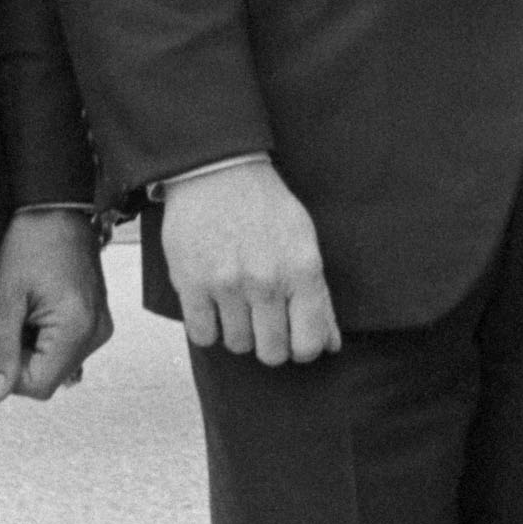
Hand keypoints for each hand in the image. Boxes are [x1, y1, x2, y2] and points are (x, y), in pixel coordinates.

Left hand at [0, 210, 113, 401]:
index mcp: (78, 328)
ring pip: (56, 364)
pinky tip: (38, 312)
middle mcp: (97, 333)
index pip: (38, 386)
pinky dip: (47, 339)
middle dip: (22, 358)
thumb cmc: (32, 242)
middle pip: (49, 377)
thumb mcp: (5, 296)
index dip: (9, 373)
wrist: (57, 208)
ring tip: (27, 309)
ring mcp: (100, 327)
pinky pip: (67, 348)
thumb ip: (0, 349)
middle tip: (12, 318)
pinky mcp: (97, 320)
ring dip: (33, 348)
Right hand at [161, 159, 338, 364]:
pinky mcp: (191, 282)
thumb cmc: (266, 208)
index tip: (293, 339)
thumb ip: (319, 297)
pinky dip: (209, 327)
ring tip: (237, 303)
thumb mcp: (304, 242)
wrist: (218, 171)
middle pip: (272, 352)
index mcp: (302, 270)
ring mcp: (226, 283)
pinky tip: (214, 305)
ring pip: (237, 345)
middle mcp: (266, 280)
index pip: (308, 344)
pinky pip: (203, 335)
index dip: (302, 349)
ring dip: (238, 331)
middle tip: (263, 322)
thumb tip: (331, 345)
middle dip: (270, 343)